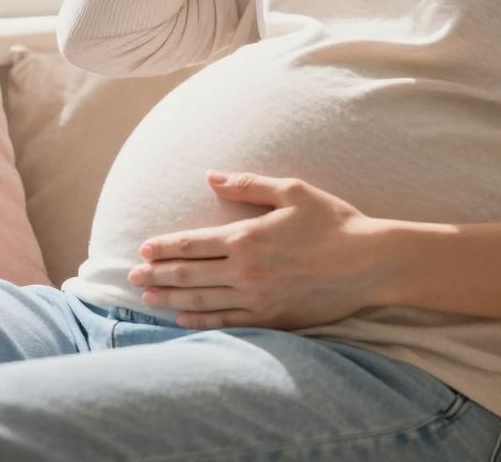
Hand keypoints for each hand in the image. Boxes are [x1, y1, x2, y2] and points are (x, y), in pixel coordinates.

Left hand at [127, 170, 388, 330]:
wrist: (369, 263)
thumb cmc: (333, 222)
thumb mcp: (292, 191)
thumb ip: (247, 185)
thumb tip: (211, 177)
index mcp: (247, 238)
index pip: (192, 244)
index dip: (164, 247)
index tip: (142, 251)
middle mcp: (246, 271)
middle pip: (188, 275)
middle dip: (157, 276)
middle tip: (131, 278)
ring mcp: (257, 299)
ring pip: (201, 302)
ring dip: (170, 300)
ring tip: (148, 298)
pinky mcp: (271, 318)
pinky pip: (226, 323)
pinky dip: (199, 322)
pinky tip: (182, 320)